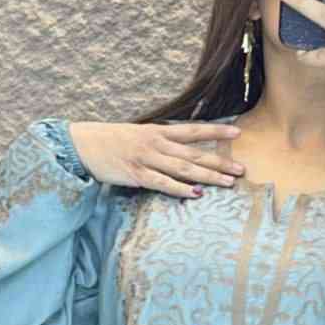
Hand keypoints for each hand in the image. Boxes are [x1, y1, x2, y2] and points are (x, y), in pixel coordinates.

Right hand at [68, 120, 244, 195]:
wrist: (82, 145)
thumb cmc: (109, 140)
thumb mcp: (137, 134)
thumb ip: (157, 140)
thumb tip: (177, 147)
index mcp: (157, 131)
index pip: (193, 130)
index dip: (216, 131)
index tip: (238, 132)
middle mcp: (156, 144)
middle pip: (195, 153)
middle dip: (220, 161)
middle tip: (241, 169)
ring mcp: (147, 159)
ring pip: (184, 168)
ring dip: (208, 176)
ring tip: (228, 182)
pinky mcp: (137, 175)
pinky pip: (163, 183)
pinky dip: (180, 188)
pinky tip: (195, 193)